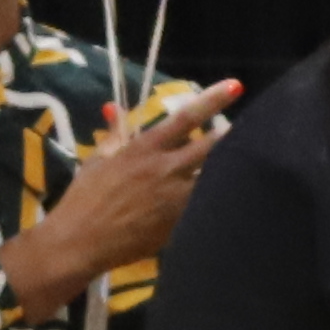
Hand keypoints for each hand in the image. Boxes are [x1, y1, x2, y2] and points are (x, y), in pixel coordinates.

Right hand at [12, 79, 240, 302]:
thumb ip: (115, 134)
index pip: (186, 118)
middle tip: (250, 128)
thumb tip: (114, 108)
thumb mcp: (97, 160)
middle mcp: (166, 170)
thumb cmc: (83, 198)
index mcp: (145, 149)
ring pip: (214, 178)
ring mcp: (176, 199)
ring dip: (228, 169)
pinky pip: (204, 207)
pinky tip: (227, 200)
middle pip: (211, 147)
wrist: (80, 242)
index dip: (213, 100)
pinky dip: (215, 199)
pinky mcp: (179, 225)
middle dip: (232, 136)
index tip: (235, 86)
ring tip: (245, 164)